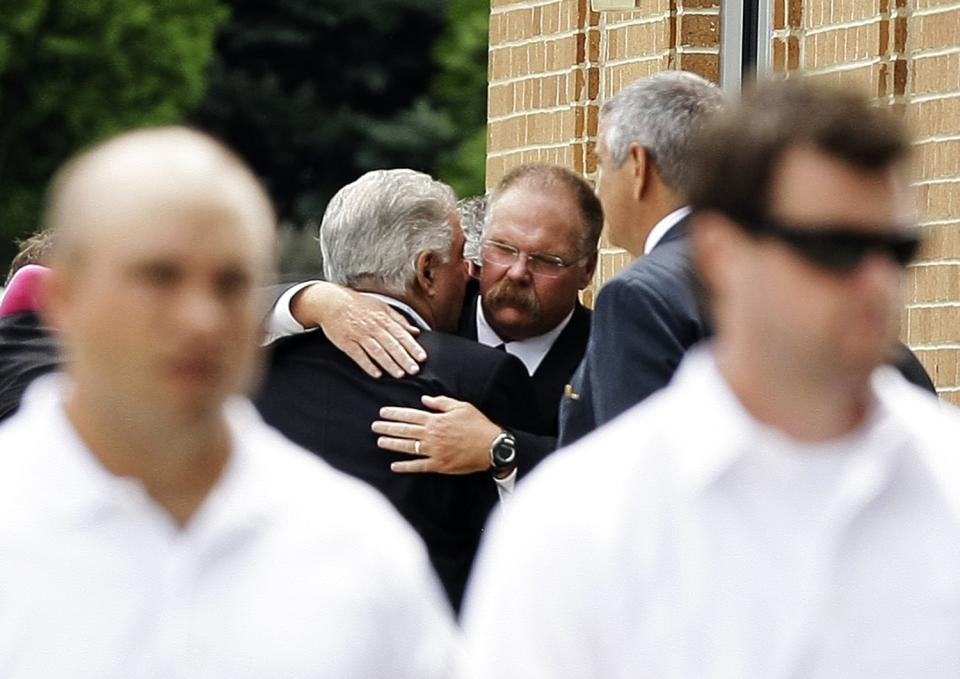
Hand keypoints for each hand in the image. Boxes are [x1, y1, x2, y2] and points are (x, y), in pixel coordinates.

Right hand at [291, 282, 426, 377]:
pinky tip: (377, 374)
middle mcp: (373, 327)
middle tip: (414, 370)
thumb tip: (415, 331)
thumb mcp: (382, 307)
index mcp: (383, 319)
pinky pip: (359, 356)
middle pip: (391, 345)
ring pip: (377, 352)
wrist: (332, 302)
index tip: (421, 357)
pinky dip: (368, 365)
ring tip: (399, 374)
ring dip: (389, 364)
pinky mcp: (346, 343)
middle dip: (404, 358)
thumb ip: (399, 320)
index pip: (401, 335)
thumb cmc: (359, 305)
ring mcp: (359, 335)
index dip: (412, 347)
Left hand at [373, 395, 501, 473]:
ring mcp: (434, 451)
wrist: (491, 446)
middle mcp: (432, 435)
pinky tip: (394, 465)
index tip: (382, 412)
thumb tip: (424, 400)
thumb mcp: (461, 407)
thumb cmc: (477, 425)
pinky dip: (405, 467)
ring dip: (392, 444)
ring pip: (408, 447)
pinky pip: (418, 466)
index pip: (410, 415)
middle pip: (405, 430)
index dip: (395, 413)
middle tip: (375, 427)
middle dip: (388, 428)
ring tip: (380, 441)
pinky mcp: (439, 465)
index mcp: (436, 420)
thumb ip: (441, 402)